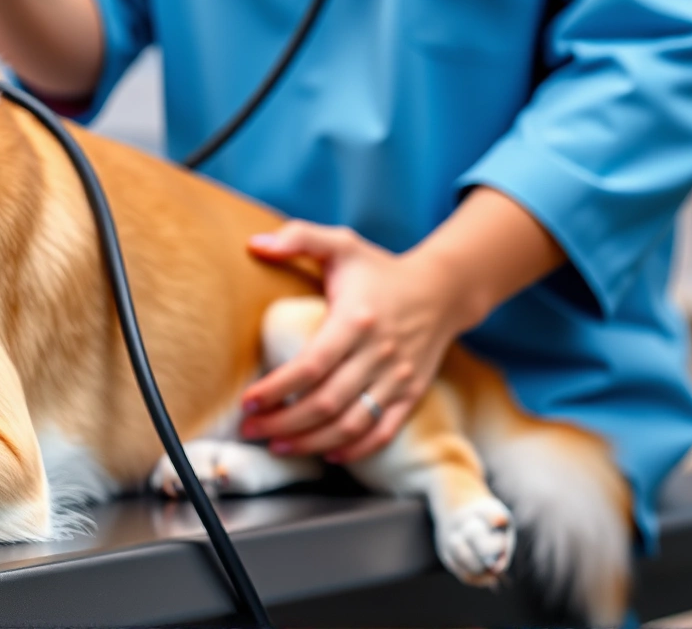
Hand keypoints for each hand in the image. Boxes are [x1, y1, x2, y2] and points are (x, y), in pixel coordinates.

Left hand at [237, 222, 475, 462]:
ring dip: (312, 442)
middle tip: (251, 429)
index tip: (248, 400)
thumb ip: (299, 237)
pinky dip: (356, 450)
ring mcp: (398, 378)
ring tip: (278, 446)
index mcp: (357, 319)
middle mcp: (379, 353)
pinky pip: (383, 431)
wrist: (442, 290)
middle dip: (284, 422)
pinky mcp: (412, 395)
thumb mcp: (342, 244)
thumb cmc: (381, 270)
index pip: (312, 365)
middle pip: (327, 402)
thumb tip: (255, 244)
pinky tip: (328, 455)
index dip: (277, 388)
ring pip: (351, 424)